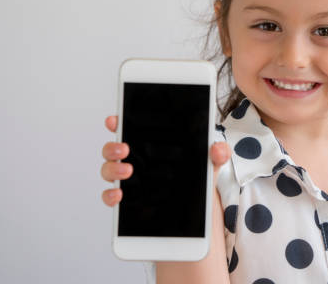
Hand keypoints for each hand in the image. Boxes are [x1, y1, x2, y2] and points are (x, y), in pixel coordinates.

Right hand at [100, 115, 230, 205]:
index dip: (118, 122)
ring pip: (108, 170)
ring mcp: (128, 180)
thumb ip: (216, 153)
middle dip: (113, 146)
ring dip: (113, 170)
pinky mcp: (128, 201)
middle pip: (113, 148)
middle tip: (125, 149)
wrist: (197, 207)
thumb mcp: (210, 162)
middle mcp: (135, 159)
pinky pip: (110, 197)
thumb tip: (218, 149)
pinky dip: (110, 196)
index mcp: (151, 143)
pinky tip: (119, 196)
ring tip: (127, 172)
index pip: (130, 127)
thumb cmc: (197, 176)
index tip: (114, 120)